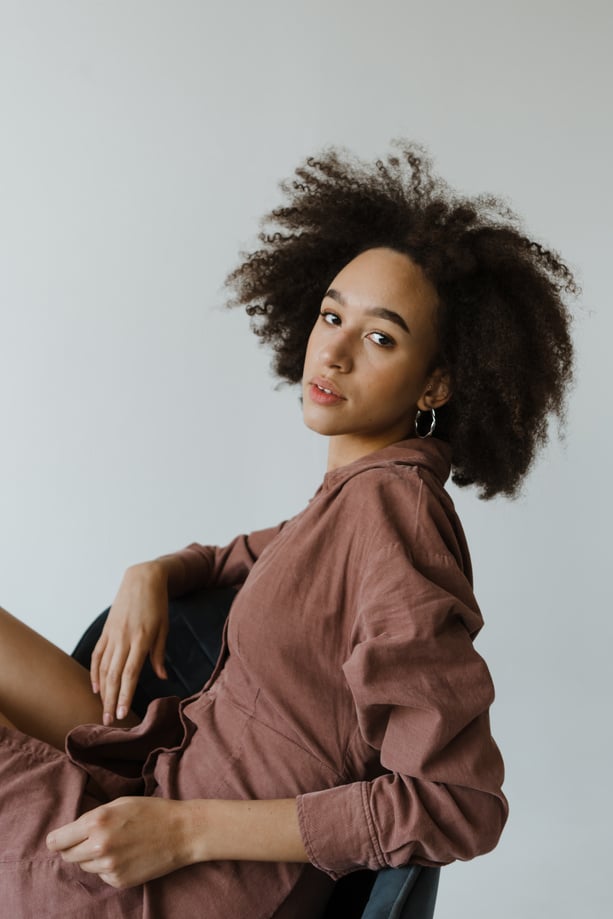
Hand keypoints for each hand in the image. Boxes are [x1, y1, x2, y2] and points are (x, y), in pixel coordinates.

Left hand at [46, 797, 189, 888]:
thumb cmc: (151, 812)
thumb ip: (92, 818)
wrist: (181, 832)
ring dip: (92, 857)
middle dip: (75, 847)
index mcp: (96, 822)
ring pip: (84, 866)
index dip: (58, 840)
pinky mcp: (119, 881)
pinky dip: (108, 867)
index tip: (61, 840)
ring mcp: (109, 866)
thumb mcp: (119, 804)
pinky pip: (102, 874)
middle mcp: (99, 846)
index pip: (57, 841)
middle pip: (67, 856)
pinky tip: (126, 855)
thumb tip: (69, 834)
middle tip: (92, 839)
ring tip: (115, 844)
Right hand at [90, 561, 169, 723]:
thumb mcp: (164, 627)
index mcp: (142, 639)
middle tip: (108, 722)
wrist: (142, 578)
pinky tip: (96, 687)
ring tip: (102, 710)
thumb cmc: (157, 604)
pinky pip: (98, 654)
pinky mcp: (106, 630)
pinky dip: (95, 671)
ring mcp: (112, 634)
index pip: (130, 674)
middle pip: (114, 675)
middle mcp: (124, 638)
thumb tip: (162, 677)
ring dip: (102, 691)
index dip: (124, 695)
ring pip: (104, 668)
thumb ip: (160, 654)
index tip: (121, 714)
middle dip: (110, 700)